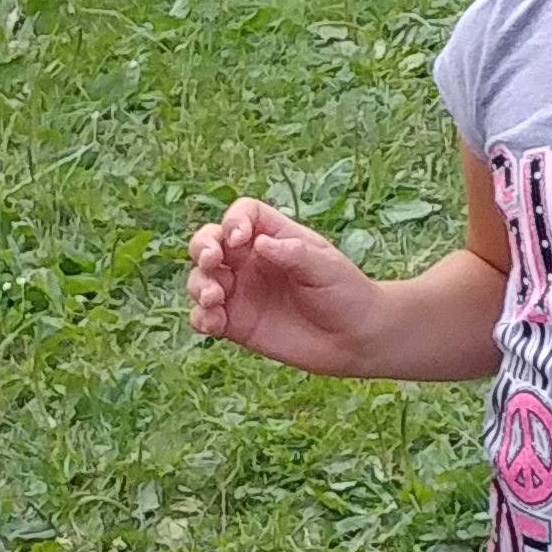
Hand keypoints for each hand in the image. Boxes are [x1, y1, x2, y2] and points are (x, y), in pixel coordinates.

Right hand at [186, 198, 385, 373]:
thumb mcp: (326, 267)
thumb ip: (294, 253)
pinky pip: (204, 316)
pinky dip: (201, 318)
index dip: (234, 220)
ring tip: (215, 298)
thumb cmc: (345, 292)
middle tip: (212, 261)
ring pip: (201, 278)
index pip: (244, 214)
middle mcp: (251, 261)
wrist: (353, 338)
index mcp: (276, 237)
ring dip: (199, 284)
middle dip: (202, 246)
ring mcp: (240, 291)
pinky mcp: (234, 323)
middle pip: (210, 241)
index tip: (239, 239)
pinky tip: (215, 323)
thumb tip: (259, 242)